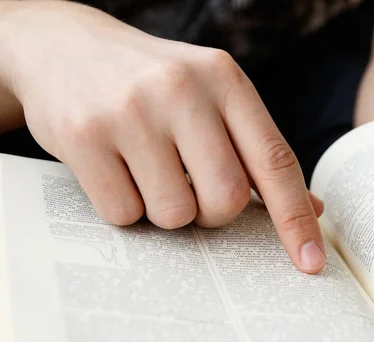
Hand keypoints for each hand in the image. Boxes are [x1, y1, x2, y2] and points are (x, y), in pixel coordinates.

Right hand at [0, 1, 325, 272]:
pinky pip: (123, 213)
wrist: (62, 46)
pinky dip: (125, 206)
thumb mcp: (210, 96)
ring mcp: (130, 111)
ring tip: (146, 170)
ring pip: (173, 214)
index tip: (311, 263)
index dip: (295, 219)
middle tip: (191, 189)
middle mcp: (182, 90)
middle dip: (211, 213)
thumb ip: (257, 151)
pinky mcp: (84, 135)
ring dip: (164, 209)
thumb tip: (310, 209)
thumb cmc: (152, 83)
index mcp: (225, 80)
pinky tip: (114, 169)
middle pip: (225, 200)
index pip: (274, 161)